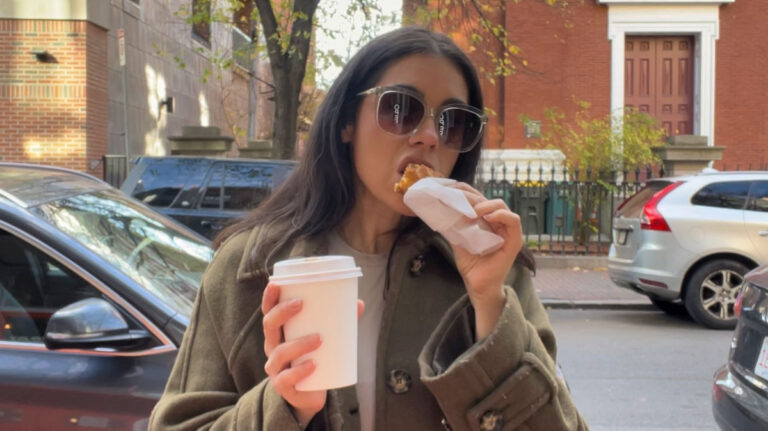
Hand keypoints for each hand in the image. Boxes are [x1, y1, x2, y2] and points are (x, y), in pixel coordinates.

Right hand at [261, 283, 364, 426]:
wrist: (308, 395)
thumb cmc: (313, 358)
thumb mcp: (323, 339)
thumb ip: (339, 322)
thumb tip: (358, 303)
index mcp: (279, 333)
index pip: (268, 312)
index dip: (269, 298)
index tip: (276, 283)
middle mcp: (273, 347)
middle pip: (269, 326)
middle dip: (282, 313)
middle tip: (300, 304)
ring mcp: (276, 367)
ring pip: (279, 353)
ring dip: (298, 344)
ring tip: (319, 338)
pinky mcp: (283, 386)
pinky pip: (286, 378)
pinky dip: (299, 371)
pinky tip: (312, 365)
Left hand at [449, 183, 522, 336]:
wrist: (477, 285)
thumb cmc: (471, 264)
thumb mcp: (459, 239)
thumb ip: (455, 224)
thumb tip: (442, 208)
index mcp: (485, 220)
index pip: (479, 198)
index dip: (467, 191)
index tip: (451, 192)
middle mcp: (497, 222)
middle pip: (488, 199)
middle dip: (472, 197)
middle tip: (458, 201)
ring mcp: (507, 231)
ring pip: (501, 206)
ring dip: (486, 205)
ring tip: (472, 213)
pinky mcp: (514, 241)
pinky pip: (513, 221)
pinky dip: (501, 215)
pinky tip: (489, 218)